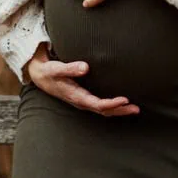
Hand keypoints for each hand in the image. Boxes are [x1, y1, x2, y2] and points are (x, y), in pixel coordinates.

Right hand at [24, 43, 139, 116]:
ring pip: (103, 110)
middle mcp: (81, 101)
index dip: (112, 103)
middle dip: (120, 110)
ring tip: (134, 109)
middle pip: (104, 110)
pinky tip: (121, 104)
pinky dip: (112, 107)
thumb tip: (86, 67)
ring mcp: (82, 101)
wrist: (41, 76)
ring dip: (118, 110)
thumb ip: (70, 68)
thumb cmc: (50, 71)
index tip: (125, 99)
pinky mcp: (84, 98)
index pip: (97, 104)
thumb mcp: (57, 68)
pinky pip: (100, 106)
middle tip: (136, 109)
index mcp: (76, 96)